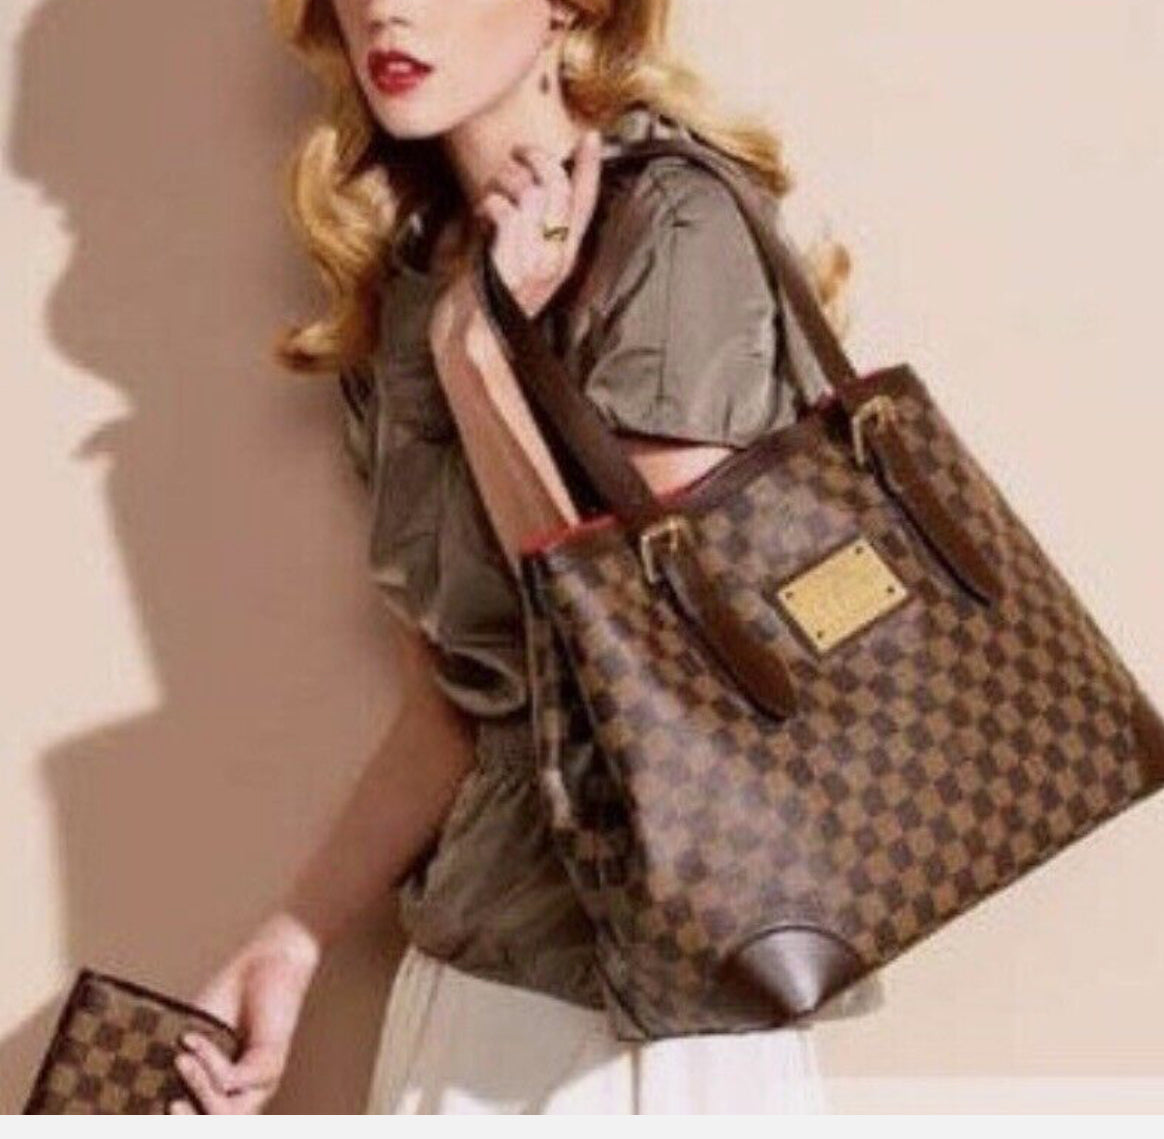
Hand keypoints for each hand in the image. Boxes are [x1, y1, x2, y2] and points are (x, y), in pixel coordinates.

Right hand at [166, 912, 320, 1114]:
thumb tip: (139, 1092)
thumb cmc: (229, 1001)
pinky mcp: (270, 1063)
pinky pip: (232, 1079)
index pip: (199, 1121)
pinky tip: (192, 1037)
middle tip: (168, 1105)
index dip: (178, 1121)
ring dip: (197, 1088)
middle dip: (187, 1124)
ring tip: (180, 1060)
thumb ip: (174, 1066)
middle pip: (217, 1128)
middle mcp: (245, 1096)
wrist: (265, 964)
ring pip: (226, 1114)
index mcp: (224, 1096)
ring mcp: (261, 1083)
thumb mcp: (193, 1040)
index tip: (147, 1111)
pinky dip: (207, 1060)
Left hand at [473, 128, 602, 318]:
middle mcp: (556, 258)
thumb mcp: (519, 259)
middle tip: (514, 158)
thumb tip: (525, 186)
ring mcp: (536, 261)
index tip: (590, 138)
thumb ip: (529, 228)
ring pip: (529, 192)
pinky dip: (489, 204)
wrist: (473, 337)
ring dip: (502, 181)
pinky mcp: (512, 263)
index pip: (585, 204)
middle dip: (532, 159)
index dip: (589, 167)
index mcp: (564, 256)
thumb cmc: (488, 296)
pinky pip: (506, 211)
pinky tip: (481, 216)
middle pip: (557, 186)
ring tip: (490, 195)